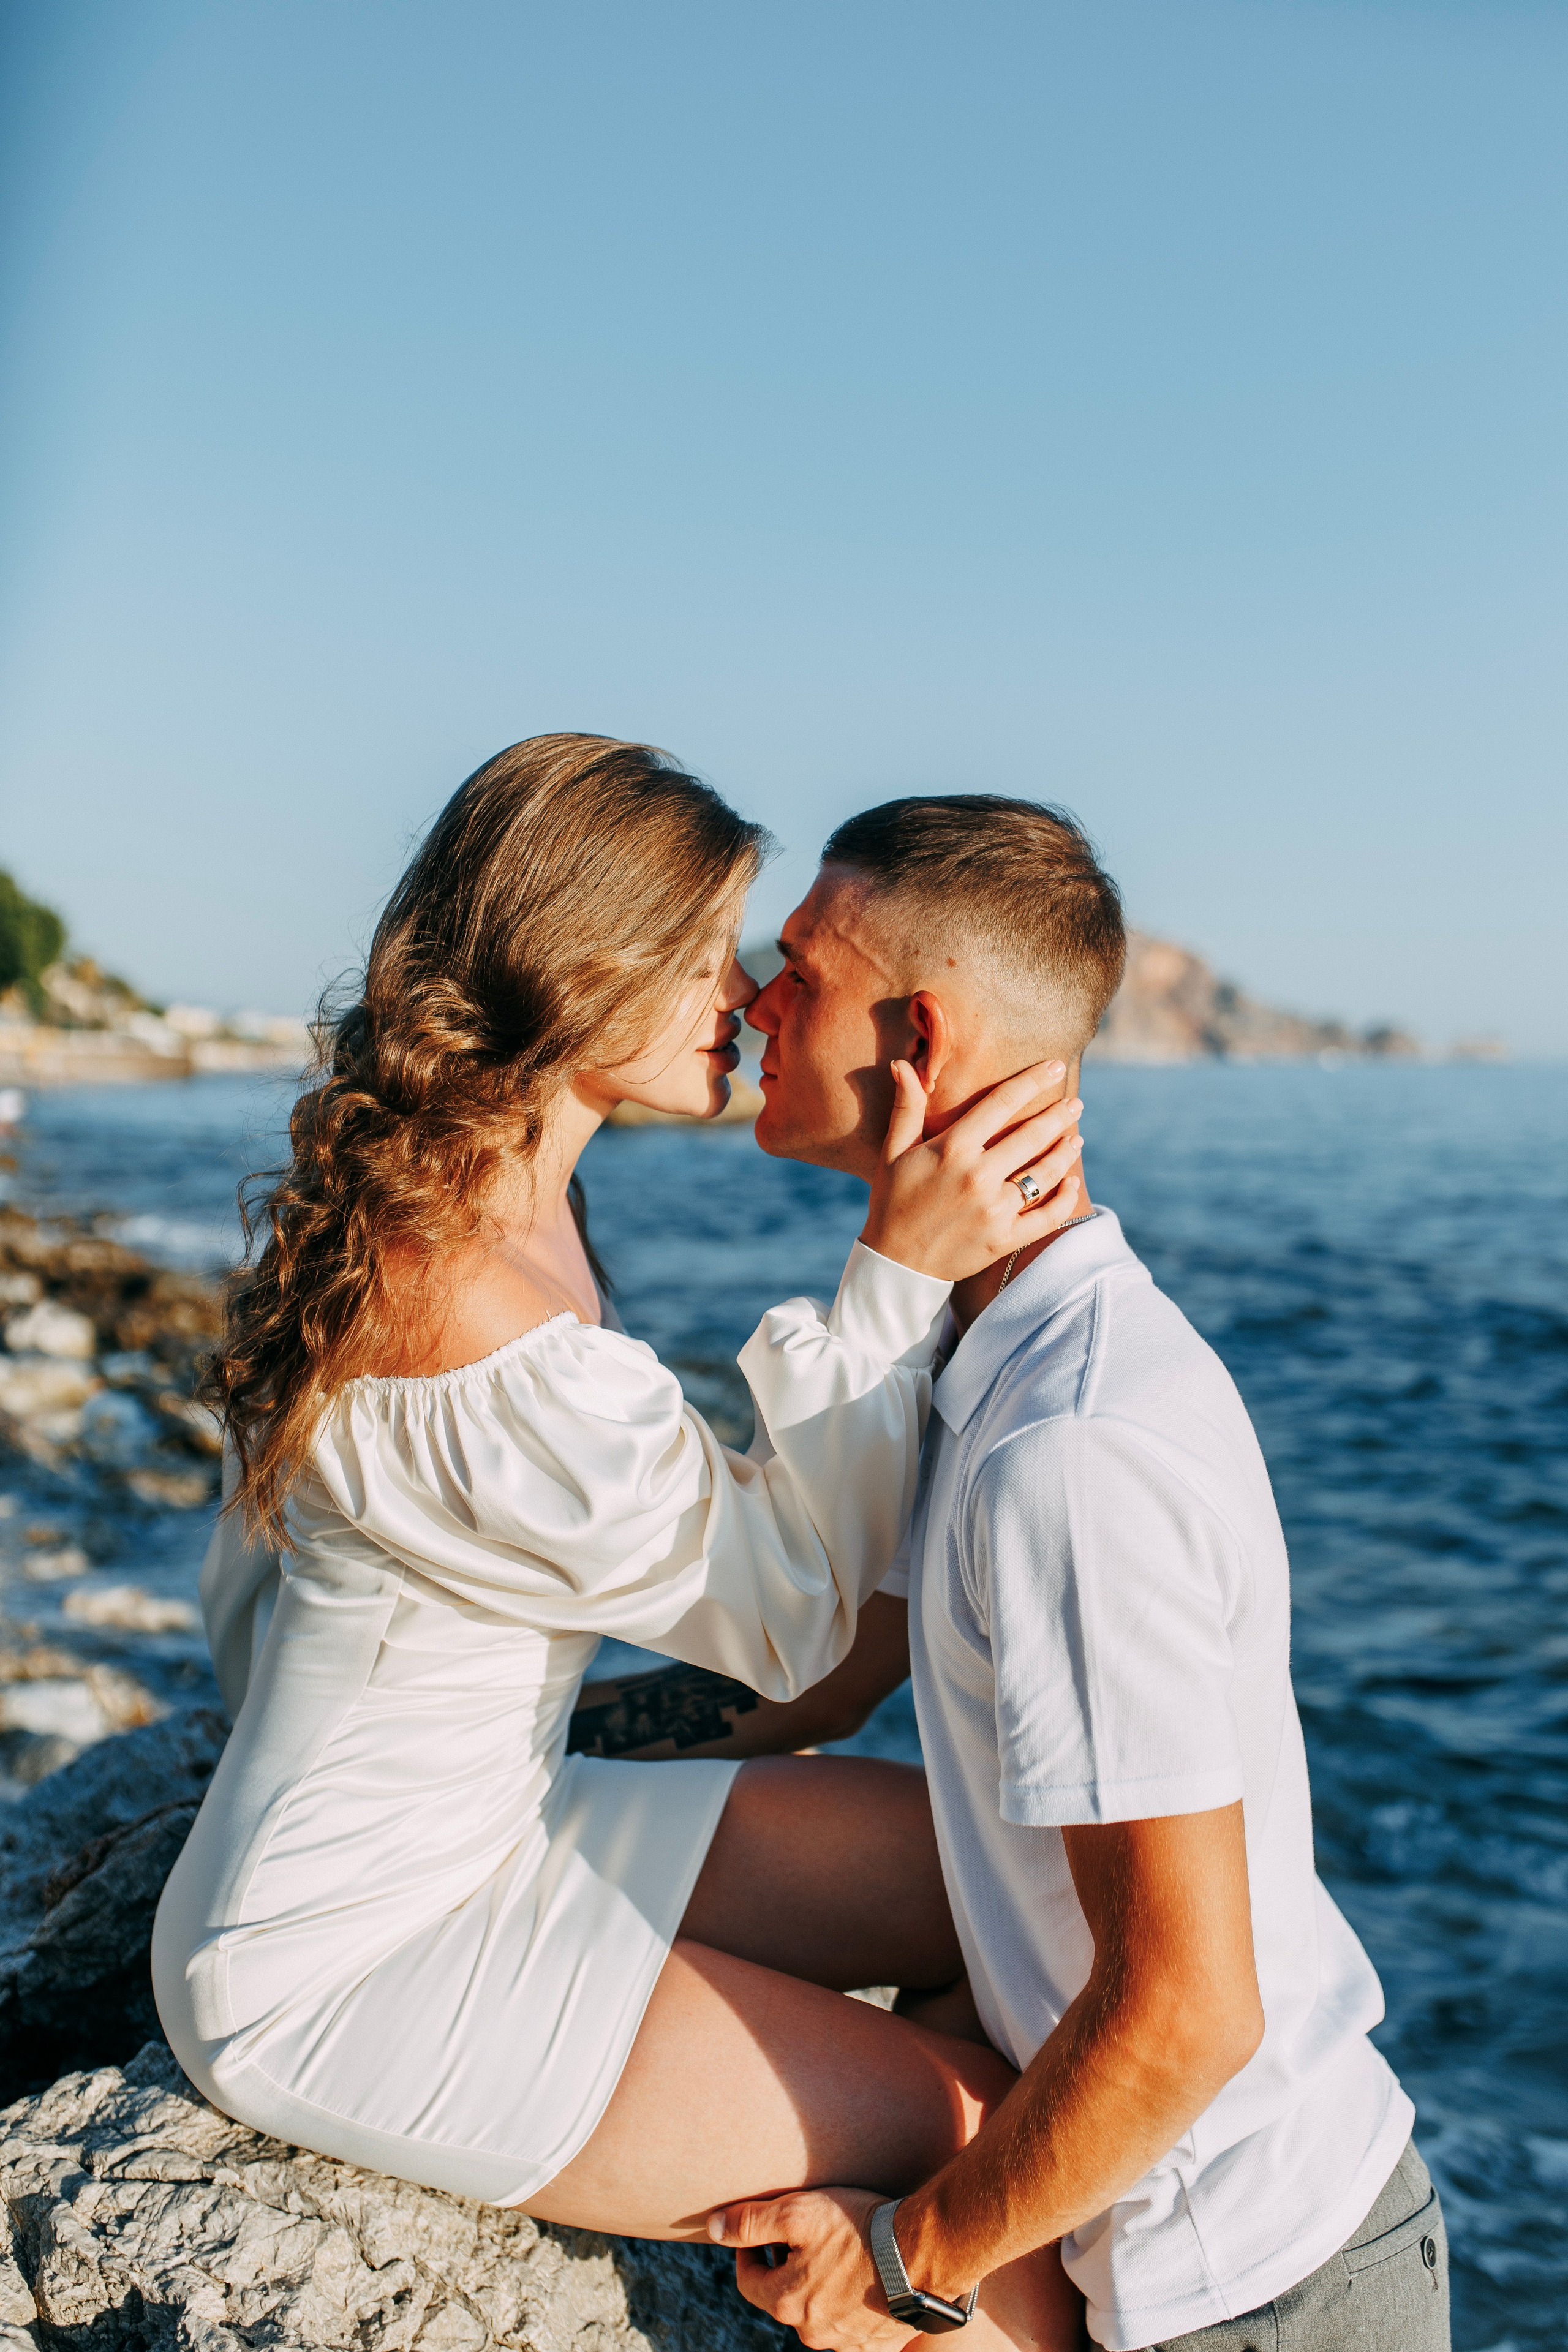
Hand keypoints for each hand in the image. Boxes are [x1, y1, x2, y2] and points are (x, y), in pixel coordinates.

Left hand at [710, 2186, 912, 2351]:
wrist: (922, 2254)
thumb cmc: (858, 2227)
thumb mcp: (797, 2212)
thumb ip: (750, 2222)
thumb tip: (712, 2228)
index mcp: (786, 2303)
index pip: (748, 2281)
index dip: (749, 2252)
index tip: (760, 2232)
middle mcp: (811, 2332)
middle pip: (784, 2297)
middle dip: (786, 2267)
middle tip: (804, 2235)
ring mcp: (844, 2344)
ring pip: (817, 2312)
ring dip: (818, 2285)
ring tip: (837, 2253)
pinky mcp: (874, 2346)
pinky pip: (849, 2326)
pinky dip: (848, 2303)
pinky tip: (861, 2276)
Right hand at [860, 1059, 1084, 1281]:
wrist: (895, 1263)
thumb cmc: (893, 1201)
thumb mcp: (893, 1152)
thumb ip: (907, 1108)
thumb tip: (904, 1065)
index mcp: (952, 1149)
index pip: (1001, 1102)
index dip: (1032, 1081)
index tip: (1054, 1066)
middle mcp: (977, 1177)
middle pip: (1031, 1135)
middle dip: (1059, 1114)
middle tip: (1075, 1103)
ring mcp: (994, 1211)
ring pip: (1044, 1174)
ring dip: (1065, 1152)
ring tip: (1076, 1137)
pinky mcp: (1003, 1240)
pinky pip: (1046, 1217)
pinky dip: (1064, 1199)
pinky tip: (1071, 1182)